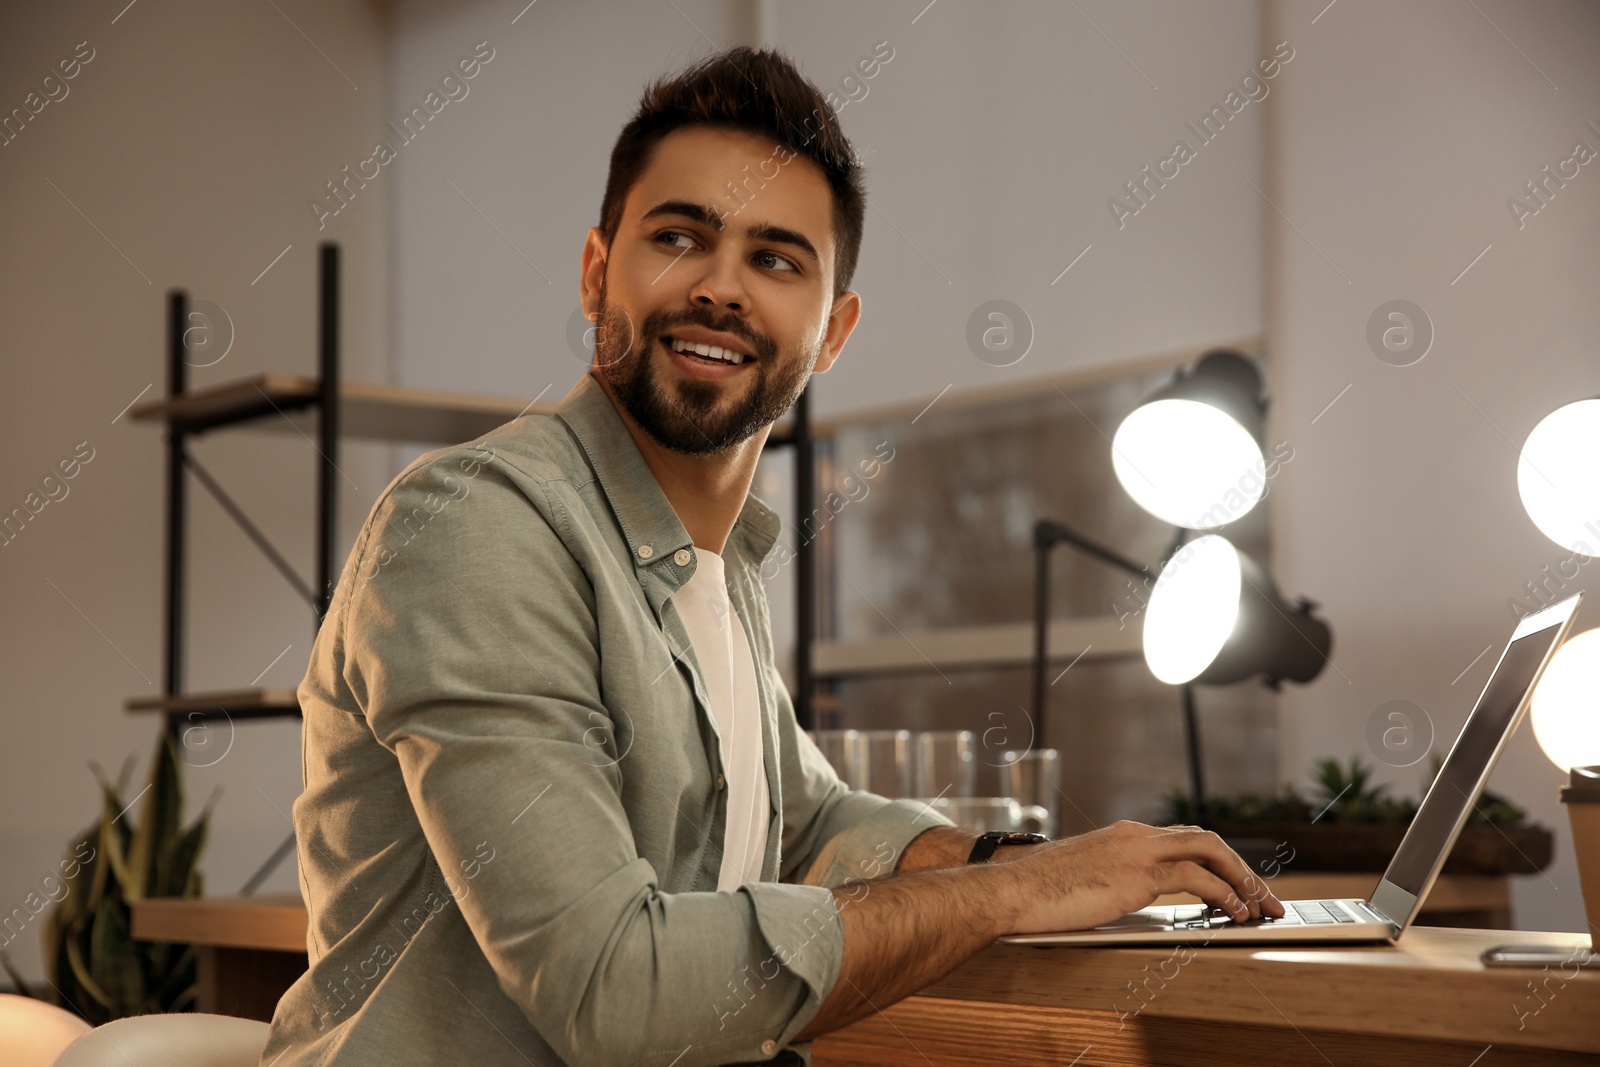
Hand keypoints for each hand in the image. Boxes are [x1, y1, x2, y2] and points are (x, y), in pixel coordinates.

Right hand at [999, 820, 1283, 934]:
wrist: (1010, 890)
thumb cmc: (1037, 891)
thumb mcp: (1082, 878)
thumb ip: (1110, 882)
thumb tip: (1128, 903)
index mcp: (1123, 835)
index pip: (1184, 838)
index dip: (1218, 861)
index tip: (1237, 885)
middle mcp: (1134, 835)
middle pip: (1206, 839)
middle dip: (1242, 868)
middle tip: (1264, 897)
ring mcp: (1136, 851)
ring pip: (1210, 850)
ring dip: (1243, 879)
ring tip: (1260, 907)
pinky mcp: (1136, 875)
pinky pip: (1196, 878)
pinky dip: (1224, 893)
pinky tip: (1235, 911)